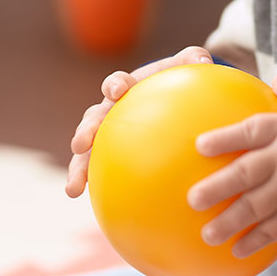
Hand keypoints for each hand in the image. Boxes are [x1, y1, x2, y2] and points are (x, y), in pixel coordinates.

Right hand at [66, 45, 215, 196]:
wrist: (170, 100)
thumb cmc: (176, 81)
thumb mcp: (187, 68)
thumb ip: (193, 59)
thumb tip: (204, 60)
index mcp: (125, 88)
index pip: (116, 84)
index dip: (115, 86)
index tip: (118, 91)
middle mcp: (109, 113)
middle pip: (91, 120)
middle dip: (84, 131)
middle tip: (80, 144)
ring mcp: (107, 137)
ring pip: (87, 154)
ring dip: (78, 170)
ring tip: (72, 189)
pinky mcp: (111, 160)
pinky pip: (106, 177)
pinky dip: (103, 193)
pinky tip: (108, 216)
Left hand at [188, 76, 276, 256]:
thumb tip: (275, 75)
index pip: (250, 132)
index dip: (225, 139)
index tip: (199, 145)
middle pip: (246, 173)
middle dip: (218, 188)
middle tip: (193, 199)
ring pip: (257, 208)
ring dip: (230, 222)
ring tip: (207, 235)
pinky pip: (275, 229)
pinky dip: (256, 241)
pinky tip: (235, 251)